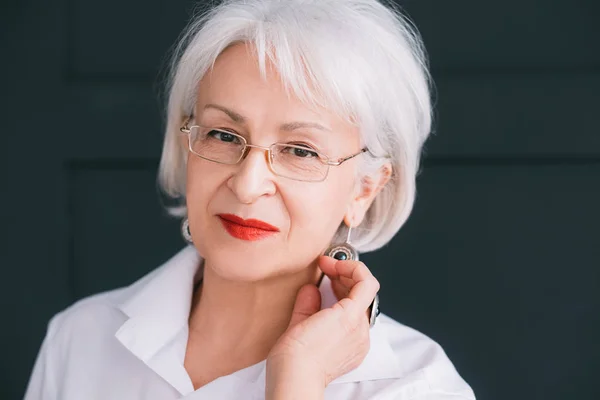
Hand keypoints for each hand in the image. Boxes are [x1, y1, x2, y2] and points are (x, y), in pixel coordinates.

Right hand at [267, 255, 379, 387]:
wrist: (295, 383)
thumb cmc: (294, 356)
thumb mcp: (298, 318)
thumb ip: (309, 298)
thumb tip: (313, 290)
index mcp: (350, 318)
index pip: (366, 281)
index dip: (349, 266)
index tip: (330, 263)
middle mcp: (360, 331)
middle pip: (364, 293)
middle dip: (345, 277)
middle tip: (326, 269)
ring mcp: (360, 344)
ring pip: (360, 308)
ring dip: (346, 293)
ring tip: (326, 285)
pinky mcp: (354, 353)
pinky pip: (356, 324)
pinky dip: (346, 311)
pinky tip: (328, 309)